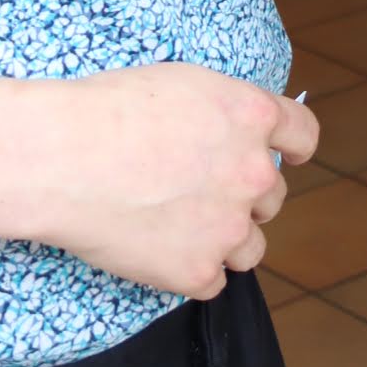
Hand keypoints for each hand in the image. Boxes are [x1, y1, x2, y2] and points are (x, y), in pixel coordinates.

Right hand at [27, 63, 318, 301]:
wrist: (63, 158)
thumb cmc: (109, 109)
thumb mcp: (185, 84)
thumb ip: (224, 113)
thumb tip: (234, 132)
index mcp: (253, 116)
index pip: (303, 136)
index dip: (293, 149)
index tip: (288, 156)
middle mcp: (254, 172)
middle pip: (272, 197)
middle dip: (242, 196)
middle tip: (195, 192)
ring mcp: (229, 225)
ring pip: (250, 246)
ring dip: (225, 240)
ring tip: (178, 228)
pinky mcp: (197, 271)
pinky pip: (213, 282)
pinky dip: (190, 271)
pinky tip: (158, 252)